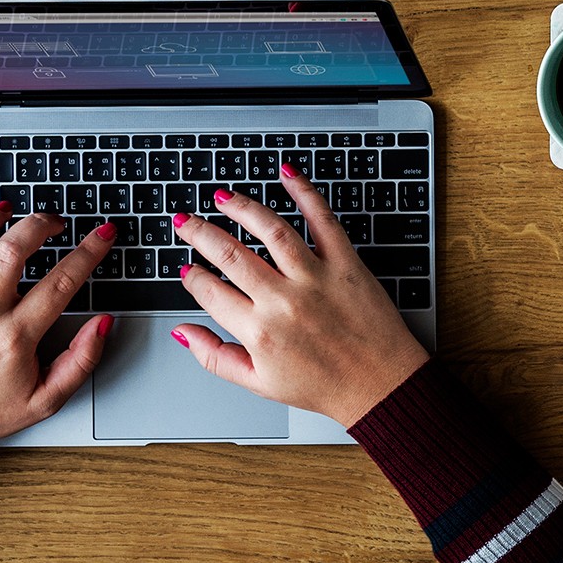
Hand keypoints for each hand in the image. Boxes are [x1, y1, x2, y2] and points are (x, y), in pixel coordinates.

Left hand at [0, 204, 118, 440]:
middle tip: (53, 221)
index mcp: (15, 338)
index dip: (89, 252)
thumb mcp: (47, 399)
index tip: (102, 234)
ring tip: (4, 208)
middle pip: (11, 252)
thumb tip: (101, 324)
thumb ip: (81, 362)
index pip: (62, 282)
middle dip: (40, 225)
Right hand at [170, 164, 429, 424]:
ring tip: (223, 198)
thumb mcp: (259, 384)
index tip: (187, 267)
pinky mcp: (346, 263)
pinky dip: (305, 193)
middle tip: (185, 221)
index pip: (209, 291)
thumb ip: (214, 357)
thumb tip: (182, 332)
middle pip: (230, 253)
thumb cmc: (324, 386)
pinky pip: (323, 220)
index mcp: (259, 332)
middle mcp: (284, 300)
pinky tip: (287, 175)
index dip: (192, 276)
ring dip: (241, 207)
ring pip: (270, 229)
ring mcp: (316, 278)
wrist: (380, 386)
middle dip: (200, 233)